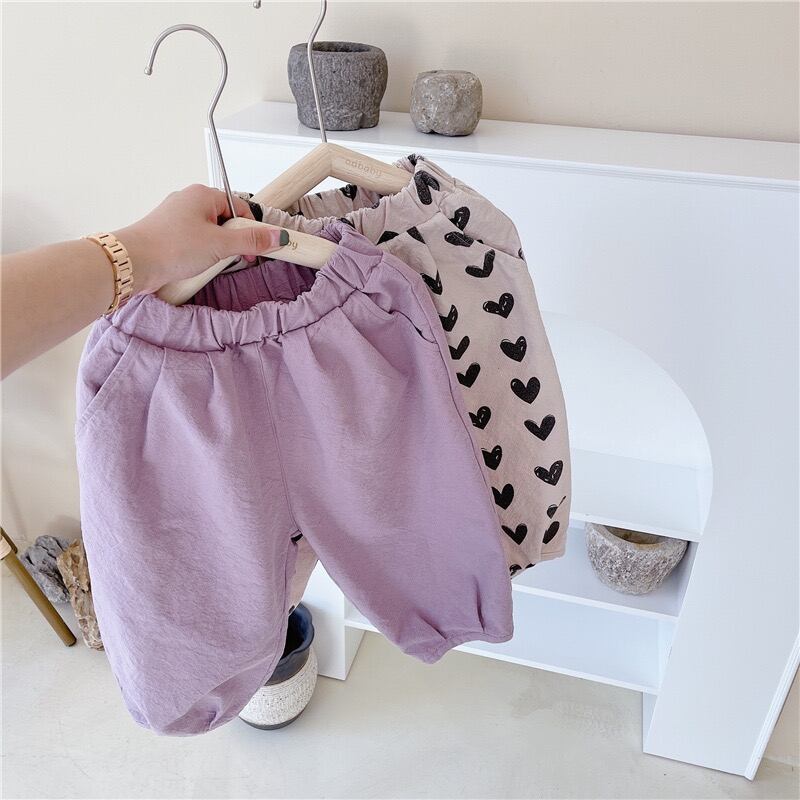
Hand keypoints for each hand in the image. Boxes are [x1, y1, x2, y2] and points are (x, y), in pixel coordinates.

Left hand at [112, 184, 284, 293]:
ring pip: (210, 232)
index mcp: (202, 194)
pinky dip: (200, 254)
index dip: (251, 230)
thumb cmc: (171, 247)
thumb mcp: (221, 245)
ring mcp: (176, 217)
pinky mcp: (168, 234)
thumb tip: (277, 236)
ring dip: (216, 250)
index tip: (255, 249)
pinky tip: (195, 265)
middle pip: (225, 220)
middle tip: (233, 258)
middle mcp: (188, 201)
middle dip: (233, 241)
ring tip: (209, 262)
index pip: (240, 208)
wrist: (134, 263)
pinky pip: (194, 241)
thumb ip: (251, 241)